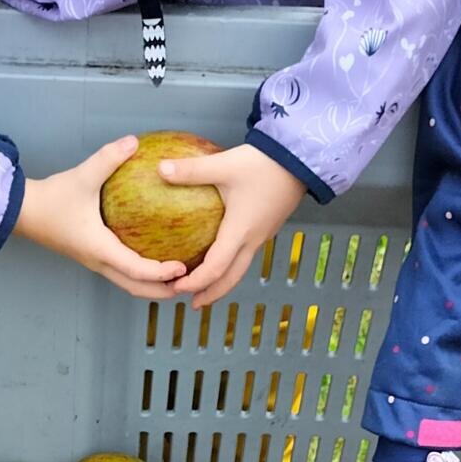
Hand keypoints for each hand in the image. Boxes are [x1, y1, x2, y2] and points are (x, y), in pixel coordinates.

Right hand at [16, 136, 188, 298]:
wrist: (22, 211)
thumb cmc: (51, 198)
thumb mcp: (82, 176)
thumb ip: (108, 158)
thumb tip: (133, 142)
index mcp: (99, 248)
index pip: (135, 270)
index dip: (160, 273)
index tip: (182, 268)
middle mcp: (98, 260)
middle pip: (134, 288)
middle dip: (161, 290)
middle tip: (186, 285)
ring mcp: (93, 260)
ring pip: (126, 283)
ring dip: (151, 285)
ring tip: (175, 277)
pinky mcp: (91, 254)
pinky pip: (119, 271)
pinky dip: (139, 274)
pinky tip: (152, 257)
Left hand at [164, 144, 308, 308]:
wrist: (300, 158)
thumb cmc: (263, 164)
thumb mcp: (223, 165)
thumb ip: (191, 170)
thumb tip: (160, 170)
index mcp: (240, 231)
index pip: (215, 268)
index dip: (195, 282)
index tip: (176, 287)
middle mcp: (252, 239)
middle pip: (231, 278)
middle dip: (211, 293)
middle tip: (193, 303)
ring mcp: (262, 236)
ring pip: (241, 269)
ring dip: (222, 282)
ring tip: (204, 287)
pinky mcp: (266, 228)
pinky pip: (247, 254)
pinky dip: (231, 265)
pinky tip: (220, 257)